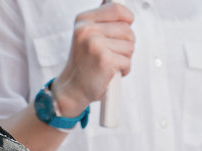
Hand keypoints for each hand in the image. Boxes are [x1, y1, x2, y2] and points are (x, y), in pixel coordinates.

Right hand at [51, 2, 134, 116]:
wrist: (72, 90)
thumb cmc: (82, 66)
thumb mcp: (85, 37)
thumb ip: (101, 21)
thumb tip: (119, 7)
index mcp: (83, 21)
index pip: (116, 9)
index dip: (127, 17)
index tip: (127, 24)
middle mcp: (88, 31)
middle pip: (127, 30)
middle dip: (126, 44)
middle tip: (114, 54)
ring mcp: (96, 45)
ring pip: (130, 46)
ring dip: (125, 58)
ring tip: (110, 64)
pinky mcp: (105, 60)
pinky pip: (127, 62)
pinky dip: (124, 70)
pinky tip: (111, 73)